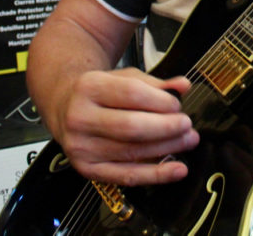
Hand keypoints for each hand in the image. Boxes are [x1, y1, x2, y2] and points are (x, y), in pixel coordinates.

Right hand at [54, 67, 198, 186]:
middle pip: (131, 126)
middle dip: (166, 127)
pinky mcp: (87, 169)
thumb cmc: (100, 92)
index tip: (177, 104)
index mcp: (89, 86)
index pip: (132, 93)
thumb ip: (156, 83)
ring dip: (166, 148)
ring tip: (187, 140)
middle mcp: (80, 117)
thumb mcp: (124, 77)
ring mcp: (81, 146)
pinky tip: (176, 169)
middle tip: (186, 124)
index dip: (161, 101)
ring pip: (132, 152)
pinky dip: (156, 175)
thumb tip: (183, 86)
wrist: (64, 106)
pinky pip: (126, 176)